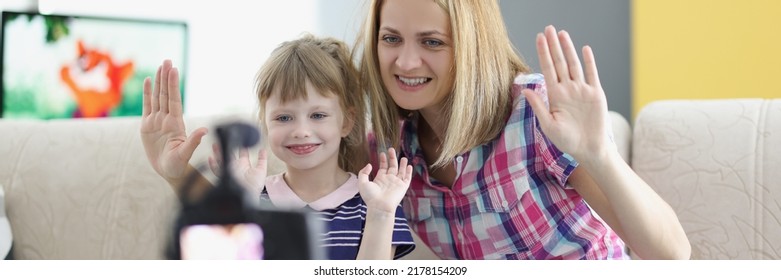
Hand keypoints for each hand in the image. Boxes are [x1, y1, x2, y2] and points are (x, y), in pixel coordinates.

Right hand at [140, 60, 206, 181]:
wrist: (170, 171)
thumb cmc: (179, 165)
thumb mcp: (185, 154)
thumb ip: (193, 141)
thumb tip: (205, 130)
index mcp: (176, 124)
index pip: (174, 100)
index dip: (173, 85)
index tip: (174, 70)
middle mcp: (167, 119)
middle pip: (165, 94)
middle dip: (166, 78)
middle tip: (167, 60)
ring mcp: (157, 121)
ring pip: (157, 97)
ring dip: (158, 82)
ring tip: (160, 66)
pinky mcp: (147, 126)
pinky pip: (147, 106)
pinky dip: (147, 94)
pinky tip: (149, 81)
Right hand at [208, 144, 267, 194]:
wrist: (250, 196)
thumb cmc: (255, 186)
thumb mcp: (261, 170)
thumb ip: (262, 160)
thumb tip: (263, 150)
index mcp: (244, 165)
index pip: (242, 153)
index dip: (241, 146)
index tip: (240, 139)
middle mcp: (236, 167)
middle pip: (229, 154)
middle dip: (226, 146)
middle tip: (224, 138)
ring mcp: (229, 170)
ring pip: (222, 160)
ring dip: (218, 153)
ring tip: (215, 145)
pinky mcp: (225, 176)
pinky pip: (217, 170)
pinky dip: (213, 165)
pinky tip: (210, 158)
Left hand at [358, 148, 412, 213]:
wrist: (379, 206)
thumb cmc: (370, 196)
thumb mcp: (362, 183)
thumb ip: (364, 173)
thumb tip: (369, 165)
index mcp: (380, 179)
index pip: (383, 167)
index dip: (383, 160)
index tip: (382, 153)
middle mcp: (389, 180)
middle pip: (392, 167)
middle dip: (392, 158)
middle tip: (391, 149)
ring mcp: (396, 183)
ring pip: (401, 171)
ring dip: (402, 164)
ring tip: (403, 157)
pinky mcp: (403, 187)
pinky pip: (407, 178)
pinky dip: (409, 172)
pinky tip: (409, 166)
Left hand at [522, 26, 611, 162]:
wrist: (588, 149)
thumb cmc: (567, 140)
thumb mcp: (548, 125)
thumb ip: (538, 107)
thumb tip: (525, 90)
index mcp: (554, 95)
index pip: (547, 69)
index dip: (542, 53)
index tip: (538, 39)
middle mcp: (567, 89)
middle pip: (559, 62)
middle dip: (553, 46)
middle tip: (548, 28)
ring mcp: (582, 90)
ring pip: (574, 65)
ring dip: (568, 49)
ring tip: (562, 33)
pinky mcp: (596, 94)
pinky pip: (592, 74)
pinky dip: (589, 61)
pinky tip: (584, 49)